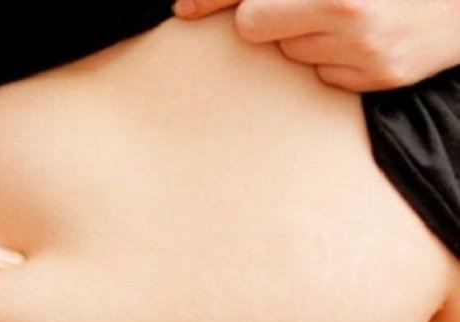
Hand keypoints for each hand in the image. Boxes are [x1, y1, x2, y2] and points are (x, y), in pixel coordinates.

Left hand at [173, 0, 459, 90]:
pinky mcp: (377, 76)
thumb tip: (223, 6)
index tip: (184, 9)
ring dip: (304, 36)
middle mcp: (345, 6)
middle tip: (301, 5)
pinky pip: (322, 74)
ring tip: (348, 19)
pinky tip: (364, 40)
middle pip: (255, 25)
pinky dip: (332, 59)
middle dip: (265, 16)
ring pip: (289, 52)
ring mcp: (363, 46)